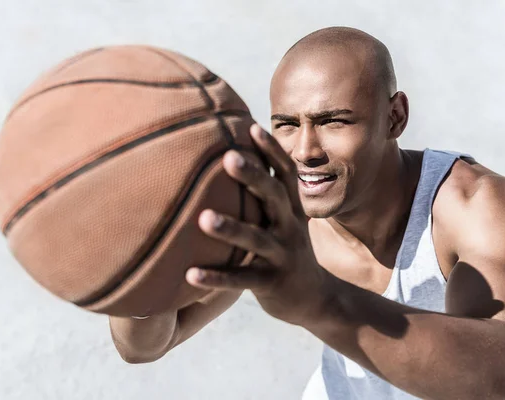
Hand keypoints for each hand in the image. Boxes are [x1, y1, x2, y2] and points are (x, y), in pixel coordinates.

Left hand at [186, 124, 330, 325]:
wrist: (315, 298)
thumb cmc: (286, 250)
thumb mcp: (285, 221)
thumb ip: (266, 196)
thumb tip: (234, 159)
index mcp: (292, 210)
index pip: (286, 174)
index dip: (272, 151)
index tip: (252, 128)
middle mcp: (290, 228)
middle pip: (274, 197)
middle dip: (253, 177)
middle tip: (227, 157)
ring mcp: (282, 256)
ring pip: (256, 240)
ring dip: (231, 229)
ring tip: (202, 218)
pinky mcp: (272, 284)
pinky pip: (241, 281)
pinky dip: (216, 278)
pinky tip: (189, 274)